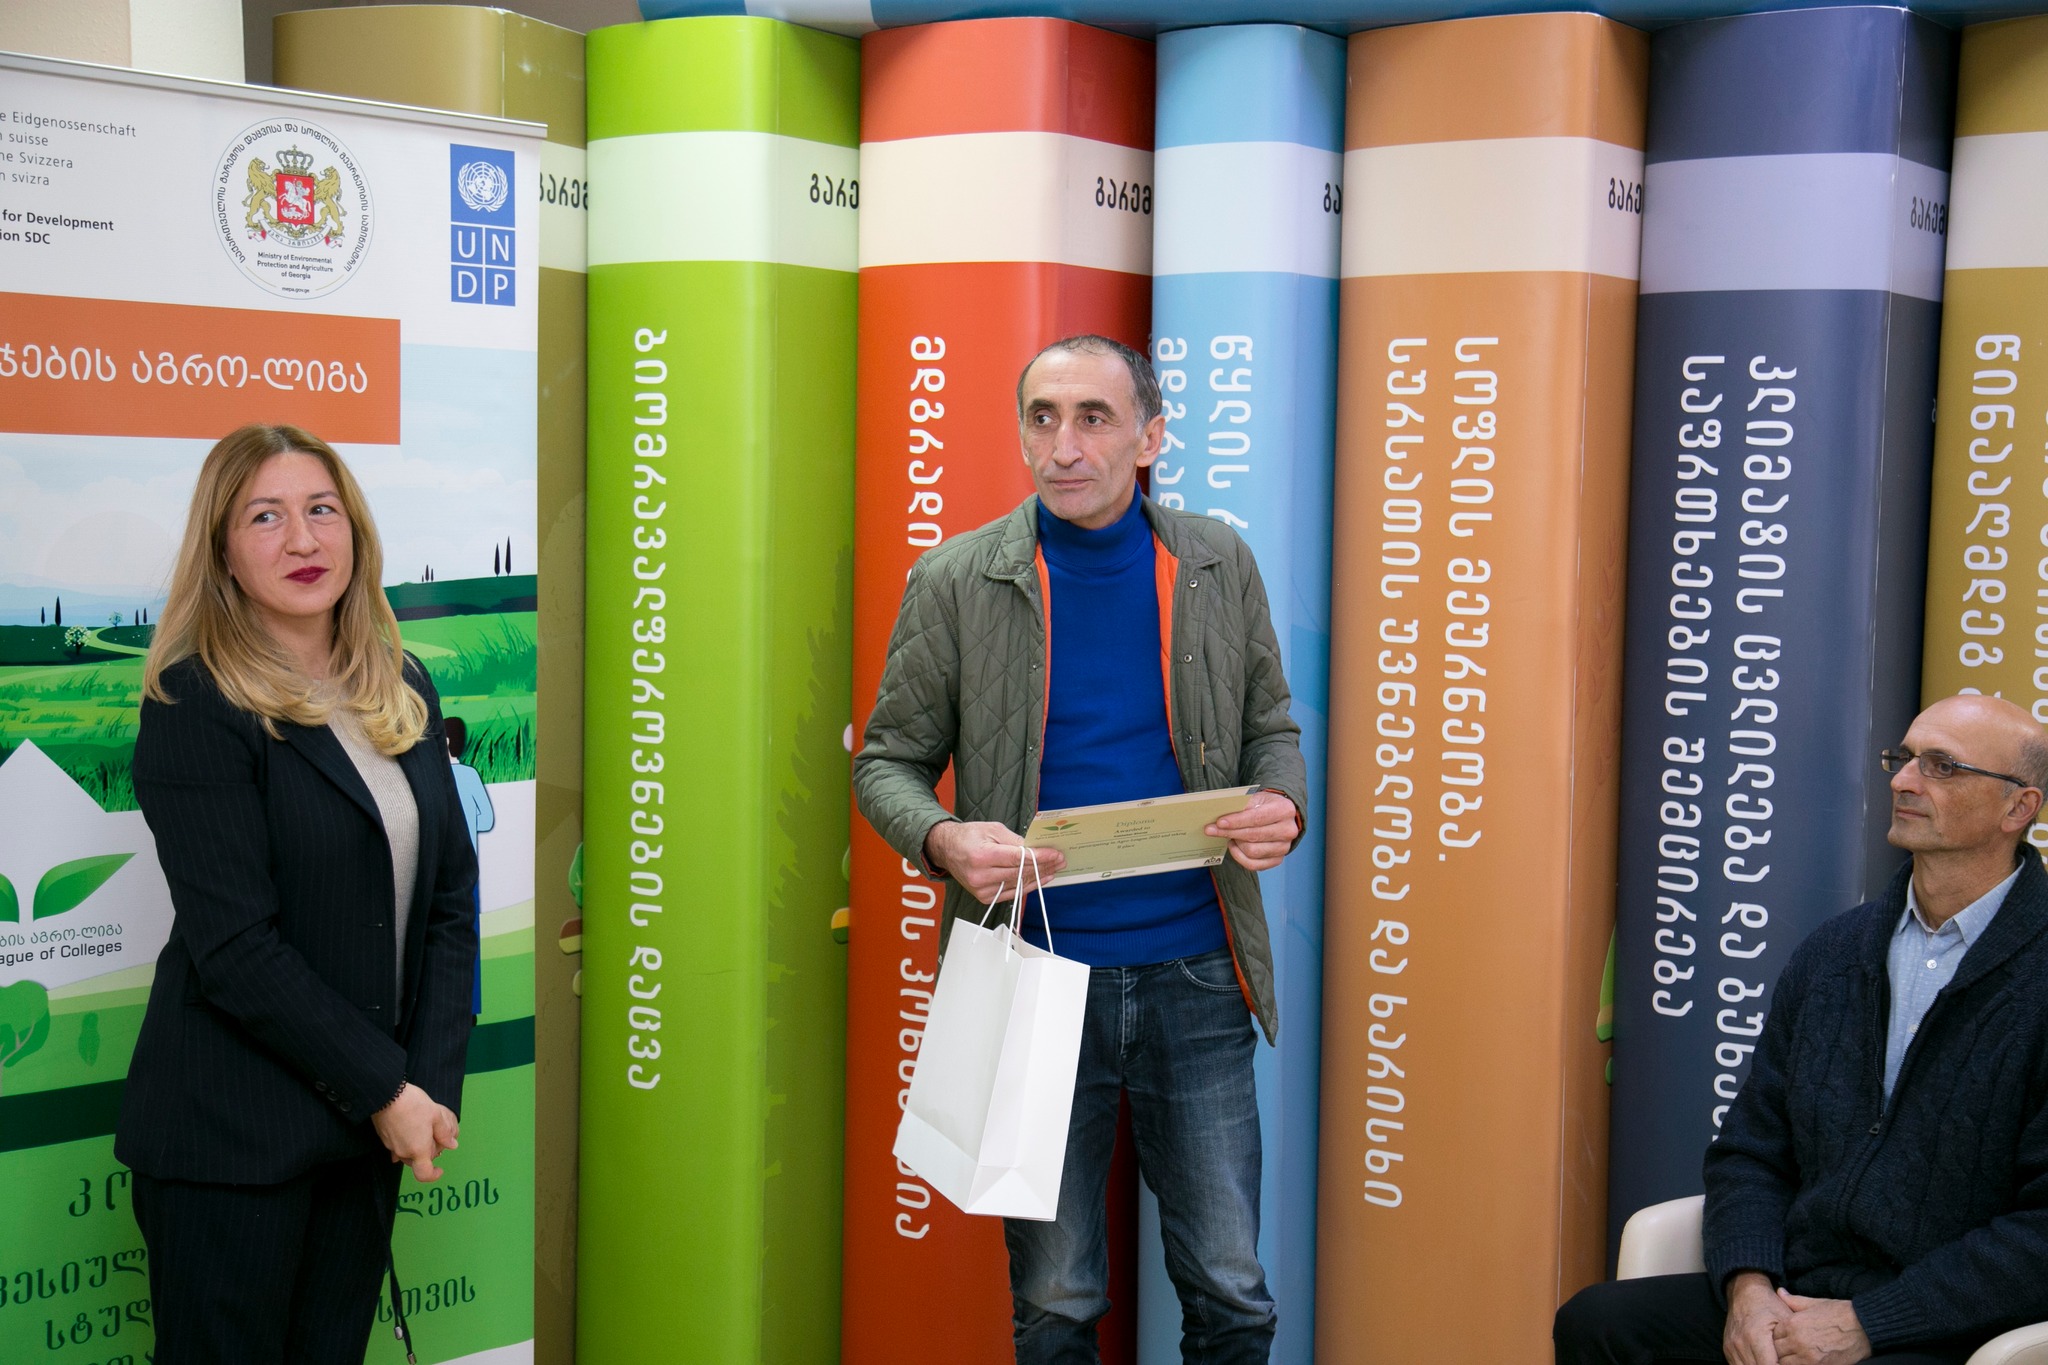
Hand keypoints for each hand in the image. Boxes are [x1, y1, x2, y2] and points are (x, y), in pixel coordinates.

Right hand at [371, 1083, 460, 1182]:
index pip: (424, 1174)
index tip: (440, 1170)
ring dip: (416, 1148)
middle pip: (417, 1162)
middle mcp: (403, 1152)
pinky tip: (409, 1132)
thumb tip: (452, 1145)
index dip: (434, 1175)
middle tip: (435, 1137)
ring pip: (408, 1154)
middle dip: (428, 1154)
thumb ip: (444, 1133)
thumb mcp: (436, 1116)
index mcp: (418, 1150)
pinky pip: (398, 1147)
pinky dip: (406, 1143)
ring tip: (423, 1128)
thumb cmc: (413, 1105)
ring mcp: (391, 1146)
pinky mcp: (384, 1138)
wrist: (386, 1094)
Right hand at [923, 820, 1065, 904]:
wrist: (946, 850)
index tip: (1056, 854)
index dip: (1040, 857)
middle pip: (1020, 872)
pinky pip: (1012, 893)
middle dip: (1043, 866)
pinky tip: (1040, 879)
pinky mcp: (984, 897)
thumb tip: (1036, 848)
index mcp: (981, 855)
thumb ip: (1015, 841)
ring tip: (1054, 869)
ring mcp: (982, 889)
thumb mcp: (992, 829)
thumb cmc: (969, 836)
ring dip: (1039, 877)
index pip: (1018, 858)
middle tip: (1060, 860)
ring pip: (1018, 884)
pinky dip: (1027, 886)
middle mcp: (980, 876)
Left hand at [1205, 790, 1299, 871]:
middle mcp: (1288, 830)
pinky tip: (1234, 845)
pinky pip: (1253, 865)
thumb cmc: (1265, 806)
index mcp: (1285, 810)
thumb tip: (1221, 814)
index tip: (1219, 822)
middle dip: (1229, 832)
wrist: (1280, 816)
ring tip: (1229, 835)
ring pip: (1252, 851)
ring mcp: (1284, 848)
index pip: (1257, 818)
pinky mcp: (1277, 860)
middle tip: (1211, 829)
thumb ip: (1242, 805)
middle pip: (1253, 836)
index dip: (1237, 821)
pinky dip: (1239, 856)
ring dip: (1236, 843)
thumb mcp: (1256, 798)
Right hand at [1723, 1272, 1792, 1364]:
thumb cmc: (1769, 1305)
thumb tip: (1801, 1358)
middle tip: (1783, 1363)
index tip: (1790, 1364)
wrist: (1745, 1293)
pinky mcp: (1727, 1349)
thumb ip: (1791, 1342)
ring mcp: (1731, 1347)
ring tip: (1773, 1362)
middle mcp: (1740, 1343)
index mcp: (1755, 1336)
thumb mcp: (1786, 1319)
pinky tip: (1762, 1362)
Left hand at [1771, 1291, 1870, 1364]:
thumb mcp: (1814, 1303)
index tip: (1785, 1337)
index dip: (1779, 1336)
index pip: (1773, 1335)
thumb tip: (1780, 1291)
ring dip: (1789, 1360)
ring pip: (1786, 1363)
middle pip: (1777, 1351)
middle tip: (1791, 1347)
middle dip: (1782, 1349)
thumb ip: (1793, 1300)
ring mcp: (1808, 1357)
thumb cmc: (1840, 1313)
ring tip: (1797, 1355)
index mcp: (1793, 1324)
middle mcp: (1797, 1341)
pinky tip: (1806, 1360)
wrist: (1864, 1328)